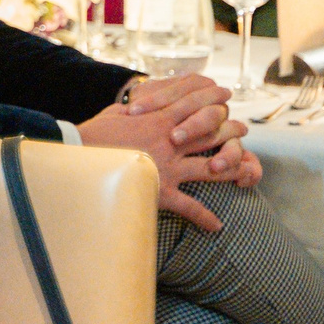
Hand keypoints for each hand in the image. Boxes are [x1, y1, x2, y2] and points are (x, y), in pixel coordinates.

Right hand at [74, 74, 245, 229]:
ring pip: (211, 168)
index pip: (195, 106)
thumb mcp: (114, 112)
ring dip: (231, 168)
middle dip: (231, 130)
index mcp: (158, 119)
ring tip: (245, 171)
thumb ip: (134, 108)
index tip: (226, 99)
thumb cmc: (93, 134)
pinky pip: (189, 206)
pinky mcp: (161, 190)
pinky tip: (216, 225)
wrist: (78, 156)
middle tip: (242, 129)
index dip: (214, 101)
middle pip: (212, 133)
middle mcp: (169, 141)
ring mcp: (168, 167)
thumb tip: (139, 102)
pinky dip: (205, 217)